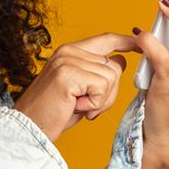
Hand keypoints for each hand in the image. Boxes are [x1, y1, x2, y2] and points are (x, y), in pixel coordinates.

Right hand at [13, 32, 140, 142]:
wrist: (29, 128)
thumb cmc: (53, 113)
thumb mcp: (80, 89)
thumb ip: (97, 73)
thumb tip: (120, 61)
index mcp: (69, 52)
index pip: (106, 39)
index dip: (126, 42)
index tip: (139, 44)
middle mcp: (68, 51)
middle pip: (115, 66)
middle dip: (109, 92)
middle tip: (86, 105)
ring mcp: (67, 60)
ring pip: (112, 77)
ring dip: (101, 100)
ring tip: (78, 106)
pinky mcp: (68, 74)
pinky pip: (102, 87)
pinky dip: (94, 103)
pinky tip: (76, 106)